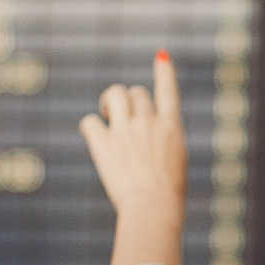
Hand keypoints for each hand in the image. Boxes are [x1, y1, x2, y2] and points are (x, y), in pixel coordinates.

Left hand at [79, 53, 187, 264]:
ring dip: (108, 101)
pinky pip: (89, 122)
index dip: (164, 72)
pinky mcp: (104, 144)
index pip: (168, 91)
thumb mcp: (174, 165)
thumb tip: (148, 137)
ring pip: (114, 95)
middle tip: (120, 117)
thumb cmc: (167, 196)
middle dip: (128, 100)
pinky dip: (89, 126)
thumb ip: (162, 144)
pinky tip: (93, 136)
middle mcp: (149, 122)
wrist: (154, 207)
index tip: (161, 57)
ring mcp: (126, 131)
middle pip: (136, 93)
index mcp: (172, 128)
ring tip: (106, 116)